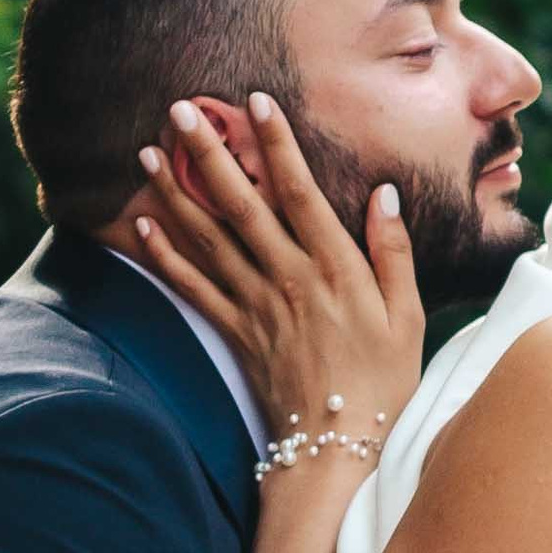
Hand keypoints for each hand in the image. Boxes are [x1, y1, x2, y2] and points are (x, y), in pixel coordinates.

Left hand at [134, 92, 420, 461]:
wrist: (338, 452)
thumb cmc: (384, 382)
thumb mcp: (409, 317)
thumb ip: (393, 252)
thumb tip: (383, 192)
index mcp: (335, 269)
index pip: (300, 191)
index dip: (276, 143)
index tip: (256, 100)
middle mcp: (288, 280)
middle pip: (242, 204)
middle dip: (209, 152)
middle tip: (180, 108)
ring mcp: (256, 307)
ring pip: (208, 238)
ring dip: (175, 192)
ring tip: (149, 152)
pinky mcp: (234, 334)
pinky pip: (192, 288)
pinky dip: (165, 255)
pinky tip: (142, 224)